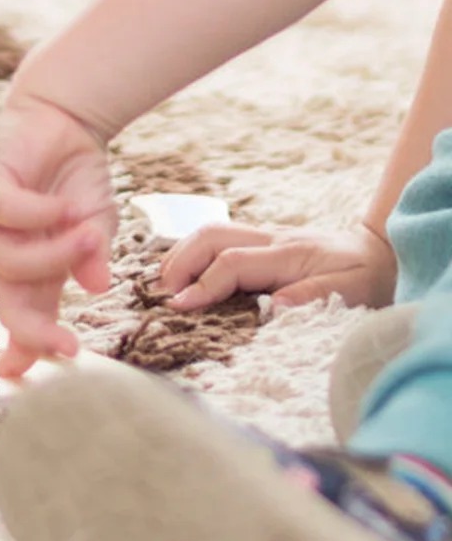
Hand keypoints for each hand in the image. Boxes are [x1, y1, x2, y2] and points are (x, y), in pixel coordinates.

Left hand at [0, 92, 117, 379]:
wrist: (67, 123)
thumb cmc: (76, 179)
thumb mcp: (95, 225)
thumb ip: (92, 256)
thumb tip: (97, 287)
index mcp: (30, 269)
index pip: (22, 315)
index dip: (27, 349)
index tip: (45, 379)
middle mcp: (3, 251)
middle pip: (6, 303)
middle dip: (32, 333)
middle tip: (68, 350)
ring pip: (8, 263)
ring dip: (54, 255)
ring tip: (86, 232)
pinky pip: (4, 214)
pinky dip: (38, 214)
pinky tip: (60, 206)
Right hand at [156, 221, 396, 311]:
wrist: (378, 251)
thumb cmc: (365, 276)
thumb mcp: (350, 292)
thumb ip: (312, 297)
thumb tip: (273, 308)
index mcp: (287, 253)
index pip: (231, 263)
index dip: (202, 285)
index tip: (179, 307)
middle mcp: (268, 238)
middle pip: (209, 236)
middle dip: (180, 262)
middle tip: (161, 293)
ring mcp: (261, 235)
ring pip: (208, 232)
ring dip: (181, 254)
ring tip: (164, 283)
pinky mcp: (258, 241)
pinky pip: (216, 238)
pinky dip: (192, 252)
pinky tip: (182, 271)